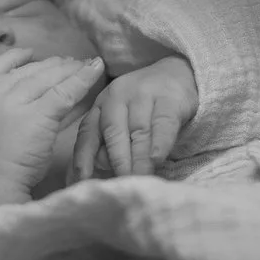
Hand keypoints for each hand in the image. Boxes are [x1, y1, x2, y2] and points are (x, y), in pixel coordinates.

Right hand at [0, 49, 106, 207]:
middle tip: (70, 62)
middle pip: (28, 71)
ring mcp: (14, 102)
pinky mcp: (38, 113)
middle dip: (51, 65)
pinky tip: (95, 70)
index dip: (16, 58)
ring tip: (85, 65)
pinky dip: (83, 79)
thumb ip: (2, 108)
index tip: (30, 53)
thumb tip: (29, 93)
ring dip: (69, 69)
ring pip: (48, 77)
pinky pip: (65, 91)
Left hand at [71, 57, 198, 181]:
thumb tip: (91, 176)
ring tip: (139, 180)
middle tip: (121, 184)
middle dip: (116, 161)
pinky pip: (163, 124)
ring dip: (138, 159)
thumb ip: (106, 146)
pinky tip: (157, 159)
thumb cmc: (144, 109)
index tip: (82, 179)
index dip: (83, 157)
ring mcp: (144, 94)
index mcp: (100, 105)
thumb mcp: (120, 121)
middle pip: (113, 133)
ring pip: (138, 131)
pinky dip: (159, 143)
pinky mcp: (169, 98)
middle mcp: (118, 96)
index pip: (88, 133)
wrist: (178, 74)